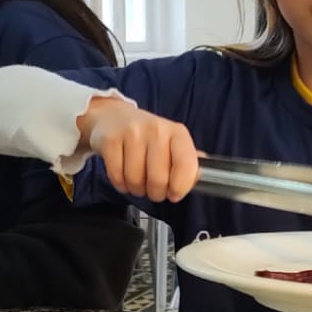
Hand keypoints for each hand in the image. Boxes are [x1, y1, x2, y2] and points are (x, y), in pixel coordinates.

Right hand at [77, 96, 199, 201]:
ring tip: (137, 181)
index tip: (174, 194)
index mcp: (177, 133)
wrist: (114, 117)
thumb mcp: (172, 143)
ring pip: (136, 180)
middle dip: (155, 193)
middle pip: (158, 179)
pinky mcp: (110, 140)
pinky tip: (123, 177)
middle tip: (153, 189)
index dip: (180, 186)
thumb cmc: (147, 136)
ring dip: (136, 189)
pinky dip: (120, 184)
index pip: (186, 164)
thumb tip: (201, 176)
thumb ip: (187, 160)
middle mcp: (156, 129)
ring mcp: (132, 133)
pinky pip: (116, 176)